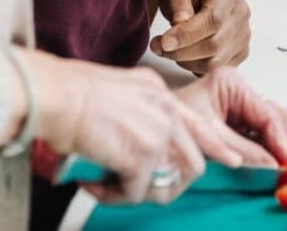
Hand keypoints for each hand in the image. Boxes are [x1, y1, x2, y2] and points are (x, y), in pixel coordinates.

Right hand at [21, 51, 203, 204]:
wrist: (56, 93)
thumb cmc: (71, 91)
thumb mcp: (117, 91)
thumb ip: (136, 112)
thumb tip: (132, 143)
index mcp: (157, 91)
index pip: (197, 123)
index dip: (214, 146)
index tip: (230, 160)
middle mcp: (164, 108)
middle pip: (193, 160)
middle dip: (170, 183)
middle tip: (137, 189)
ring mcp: (157, 132)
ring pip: (167, 182)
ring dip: (139, 192)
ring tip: (110, 187)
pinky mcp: (141, 156)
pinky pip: (134, 193)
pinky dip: (112, 196)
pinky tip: (91, 183)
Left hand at [150, 0, 250, 74]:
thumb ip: (177, 3)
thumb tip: (179, 24)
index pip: (213, 19)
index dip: (187, 35)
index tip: (164, 42)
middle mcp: (241, 14)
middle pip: (214, 44)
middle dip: (181, 51)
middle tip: (158, 46)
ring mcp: (243, 35)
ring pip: (216, 62)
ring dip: (187, 61)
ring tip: (170, 49)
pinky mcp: (240, 52)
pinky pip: (217, 69)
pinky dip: (197, 67)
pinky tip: (185, 54)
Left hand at [175, 67, 286, 167]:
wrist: (150, 124)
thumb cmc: (171, 121)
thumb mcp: (209, 136)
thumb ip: (243, 150)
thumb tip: (273, 164)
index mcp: (231, 83)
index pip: (267, 113)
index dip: (281, 140)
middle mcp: (238, 90)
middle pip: (274, 116)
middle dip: (284, 143)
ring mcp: (238, 103)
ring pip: (271, 125)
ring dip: (278, 147)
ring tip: (284, 168)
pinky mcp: (236, 117)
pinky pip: (259, 132)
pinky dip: (267, 148)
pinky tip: (271, 162)